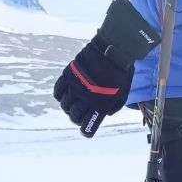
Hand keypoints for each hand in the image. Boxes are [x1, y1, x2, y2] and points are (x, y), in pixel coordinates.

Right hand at [53, 0, 160, 136]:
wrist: (113, 50)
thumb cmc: (121, 72)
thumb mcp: (123, 92)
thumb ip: (114, 106)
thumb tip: (104, 114)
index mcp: (101, 104)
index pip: (88, 124)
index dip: (86, 130)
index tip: (85, 131)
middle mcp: (86, 97)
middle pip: (74, 116)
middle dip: (76, 119)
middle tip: (79, 116)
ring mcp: (76, 86)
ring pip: (65, 105)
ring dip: (68, 108)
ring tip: (72, 105)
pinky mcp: (69, 75)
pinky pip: (58, 91)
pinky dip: (59, 96)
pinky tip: (65, 95)